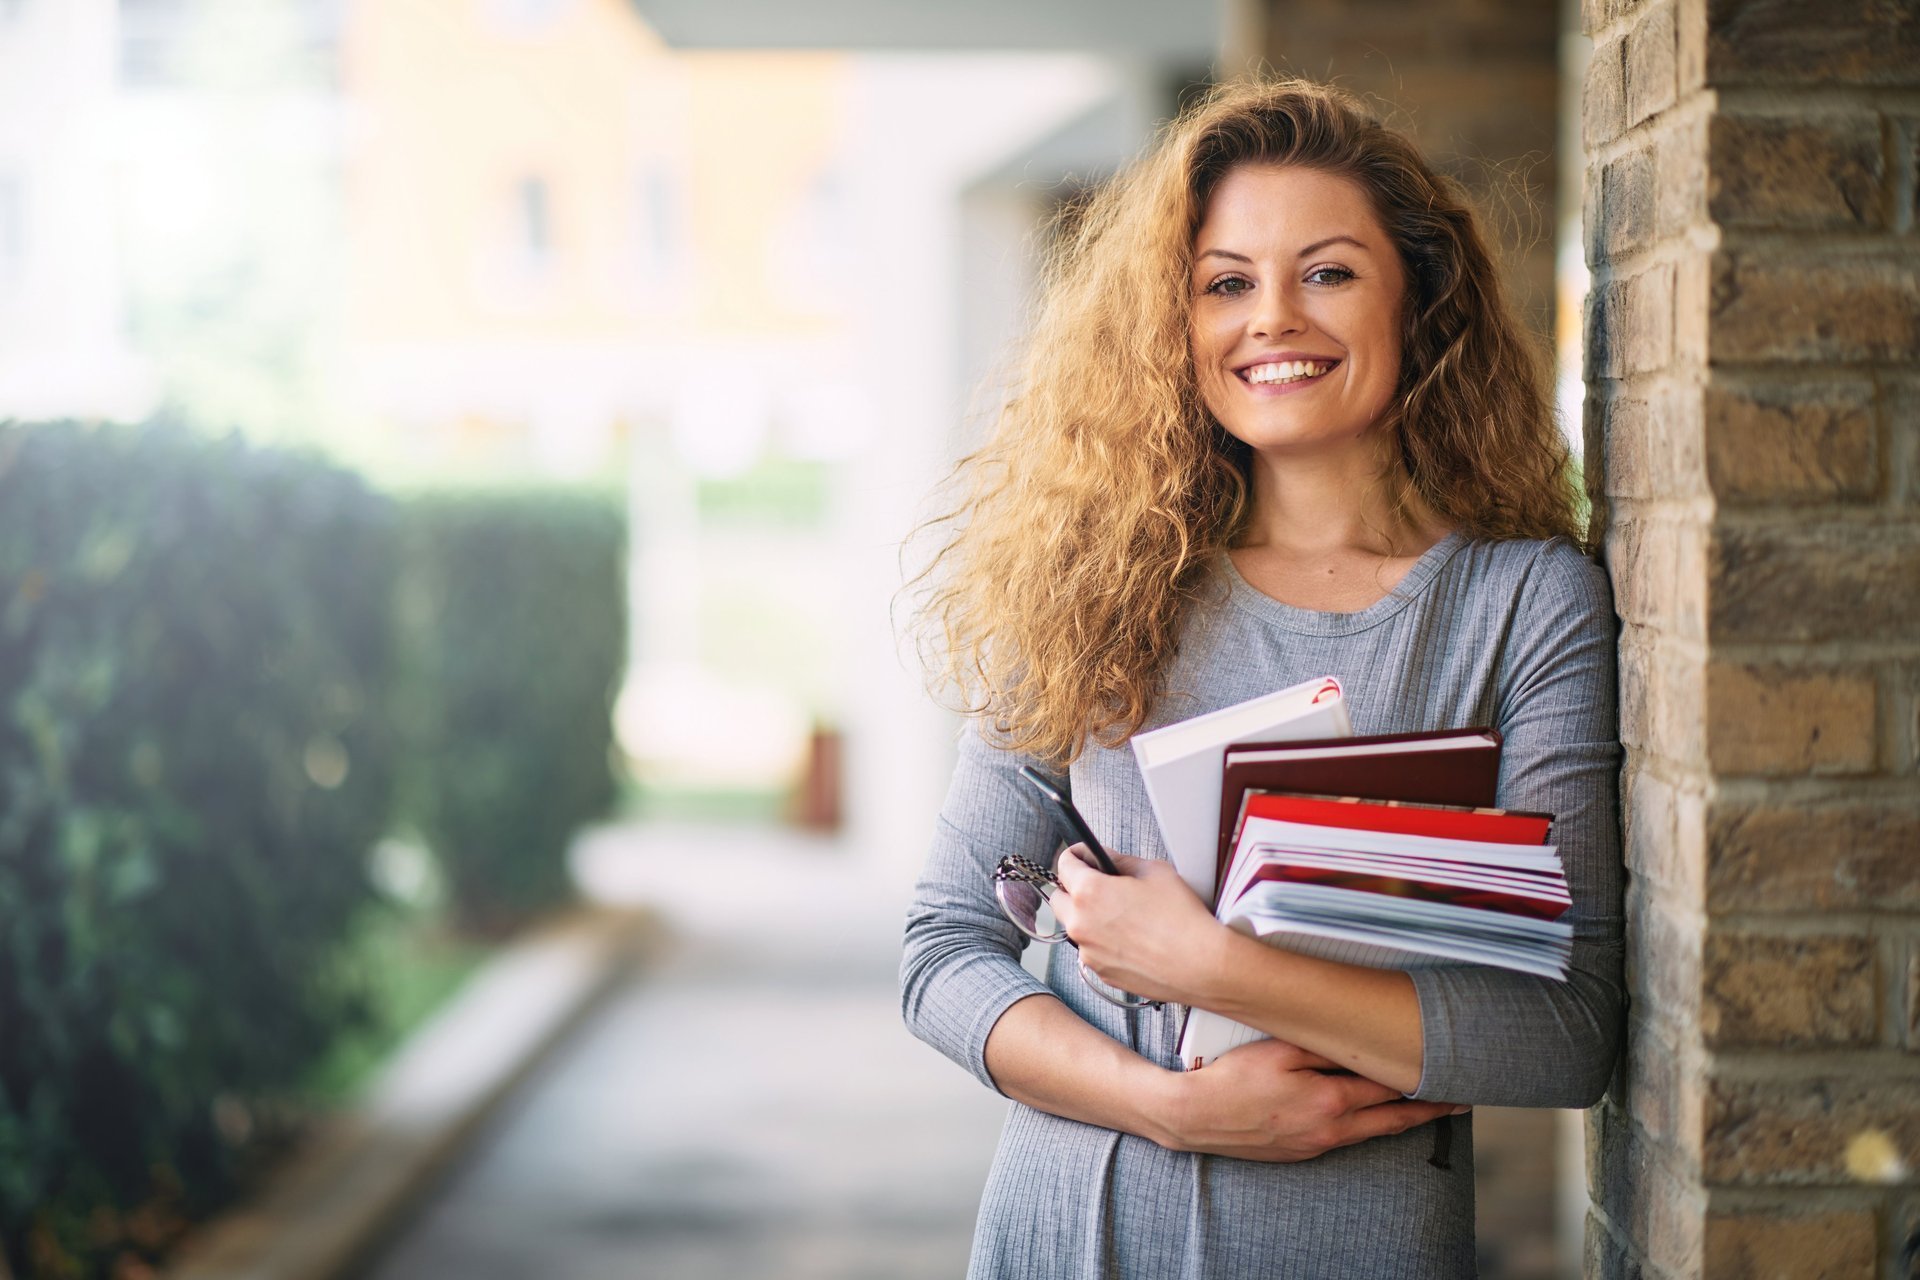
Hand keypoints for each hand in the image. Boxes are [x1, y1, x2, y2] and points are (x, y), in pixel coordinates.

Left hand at [1051, 844, 1224, 1005]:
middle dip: (1074, 888)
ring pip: (1076, 928)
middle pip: (1059, 899)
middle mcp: (1080, 924)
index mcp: (1089, 893)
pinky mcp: (1101, 973)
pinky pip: (1092, 951)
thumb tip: (1107, 859)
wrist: (1201, 965)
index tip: (1084, 856)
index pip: (1064, 864)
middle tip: (1101, 885)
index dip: (1076, 855)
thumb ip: (1121, 861)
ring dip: (1088, 918)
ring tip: (1123, 916)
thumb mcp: (1155, 872)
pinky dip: (1103, 943)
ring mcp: (1089, 953)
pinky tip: (1132, 939)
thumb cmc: (1182, 920)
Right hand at [1152, 1039, 1466, 1161]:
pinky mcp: (1301, 1151)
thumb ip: (1324, 1047)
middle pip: (1392, 1119)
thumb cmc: (1232, 1078)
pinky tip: (1369, 1118)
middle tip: (1459, 1105)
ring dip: (1401, 1120)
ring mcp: (1316, 1144)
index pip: (1389, 1089)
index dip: (1423, 1083)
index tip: (1451, 1078)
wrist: (1195, 1117)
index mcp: (1331, 1100)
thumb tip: (1360, 1044)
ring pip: (1371, 1132)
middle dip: (1428, 1111)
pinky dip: (1368, 1127)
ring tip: (1425, 1111)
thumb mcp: (1280, 1048)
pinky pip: (1345, 1138)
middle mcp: (1331, 1128)